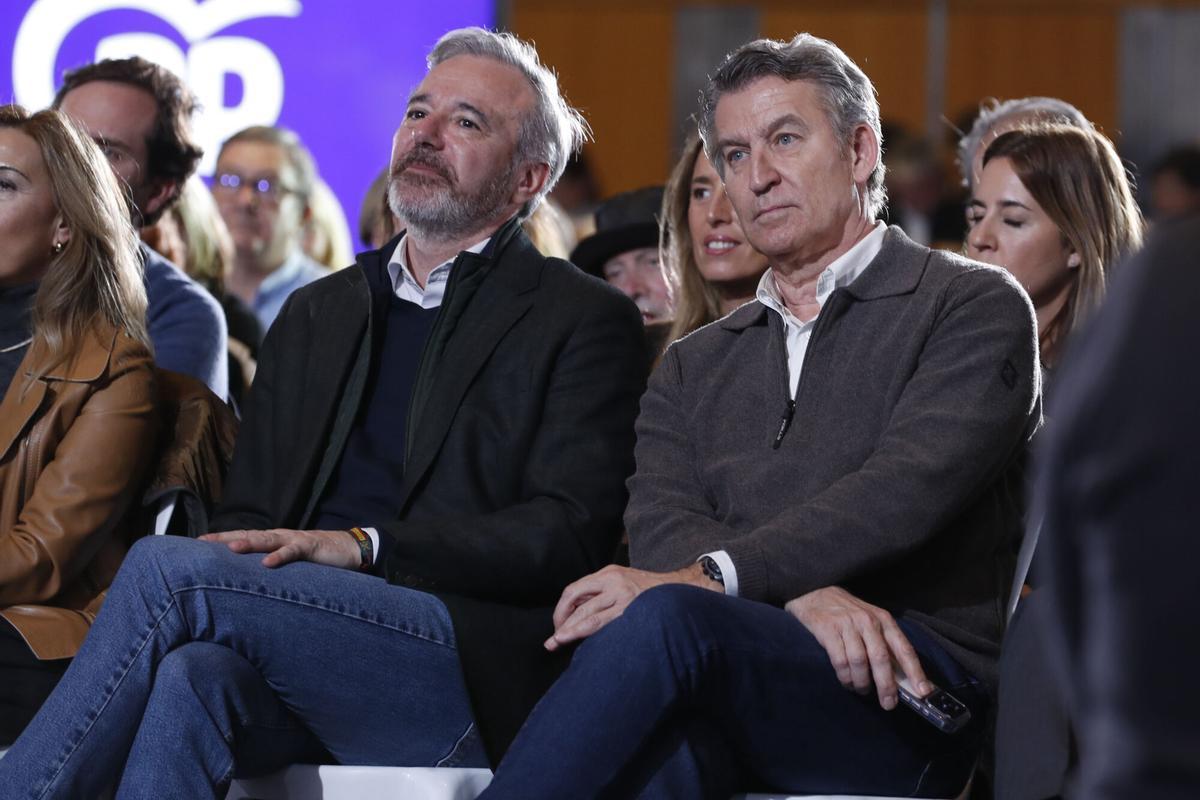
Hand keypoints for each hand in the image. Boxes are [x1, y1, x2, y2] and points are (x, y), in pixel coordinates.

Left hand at [199, 529, 362, 569]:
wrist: (351, 549)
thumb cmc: (319, 557)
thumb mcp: (292, 562)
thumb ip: (273, 566)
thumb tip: (250, 578)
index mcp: (275, 540)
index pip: (244, 537)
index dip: (221, 539)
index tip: (198, 543)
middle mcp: (281, 536)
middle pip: (249, 535)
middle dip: (225, 539)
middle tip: (202, 543)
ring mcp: (296, 540)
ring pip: (268, 540)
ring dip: (249, 544)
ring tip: (231, 548)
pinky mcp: (311, 547)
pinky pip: (293, 552)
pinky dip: (281, 556)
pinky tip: (268, 563)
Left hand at [545, 563, 719, 651]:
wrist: (681, 591)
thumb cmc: (648, 589)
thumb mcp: (622, 580)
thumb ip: (600, 592)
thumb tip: (574, 614)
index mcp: (609, 574)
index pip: (574, 590)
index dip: (561, 610)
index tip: (557, 625)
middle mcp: (615, 584)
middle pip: (578, 605)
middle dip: (562, 625)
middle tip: (552, 641)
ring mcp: (625, 599)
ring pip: (590, 618)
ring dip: (570, 632)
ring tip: (558, 644)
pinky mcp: (634, 613)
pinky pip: (607, 627)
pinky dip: (592, 637)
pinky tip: (585, 646)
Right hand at [785, 586, 930, 709]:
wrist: (815, 592)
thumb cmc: (847, 612)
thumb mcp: (871, 620)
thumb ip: (884, 643)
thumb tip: (901, 677)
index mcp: (883, 620)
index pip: (904, 648)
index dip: (915, 672)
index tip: (923, 692)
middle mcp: (868, 621)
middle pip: (881, 658)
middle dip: (886, 685)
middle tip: (888, 703)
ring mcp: (847, 625)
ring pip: (860, 662)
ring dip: (862, 682)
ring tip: (862, 690)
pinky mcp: (828, 630)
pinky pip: (840, 661)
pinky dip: (845, 677)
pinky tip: (847, 681)